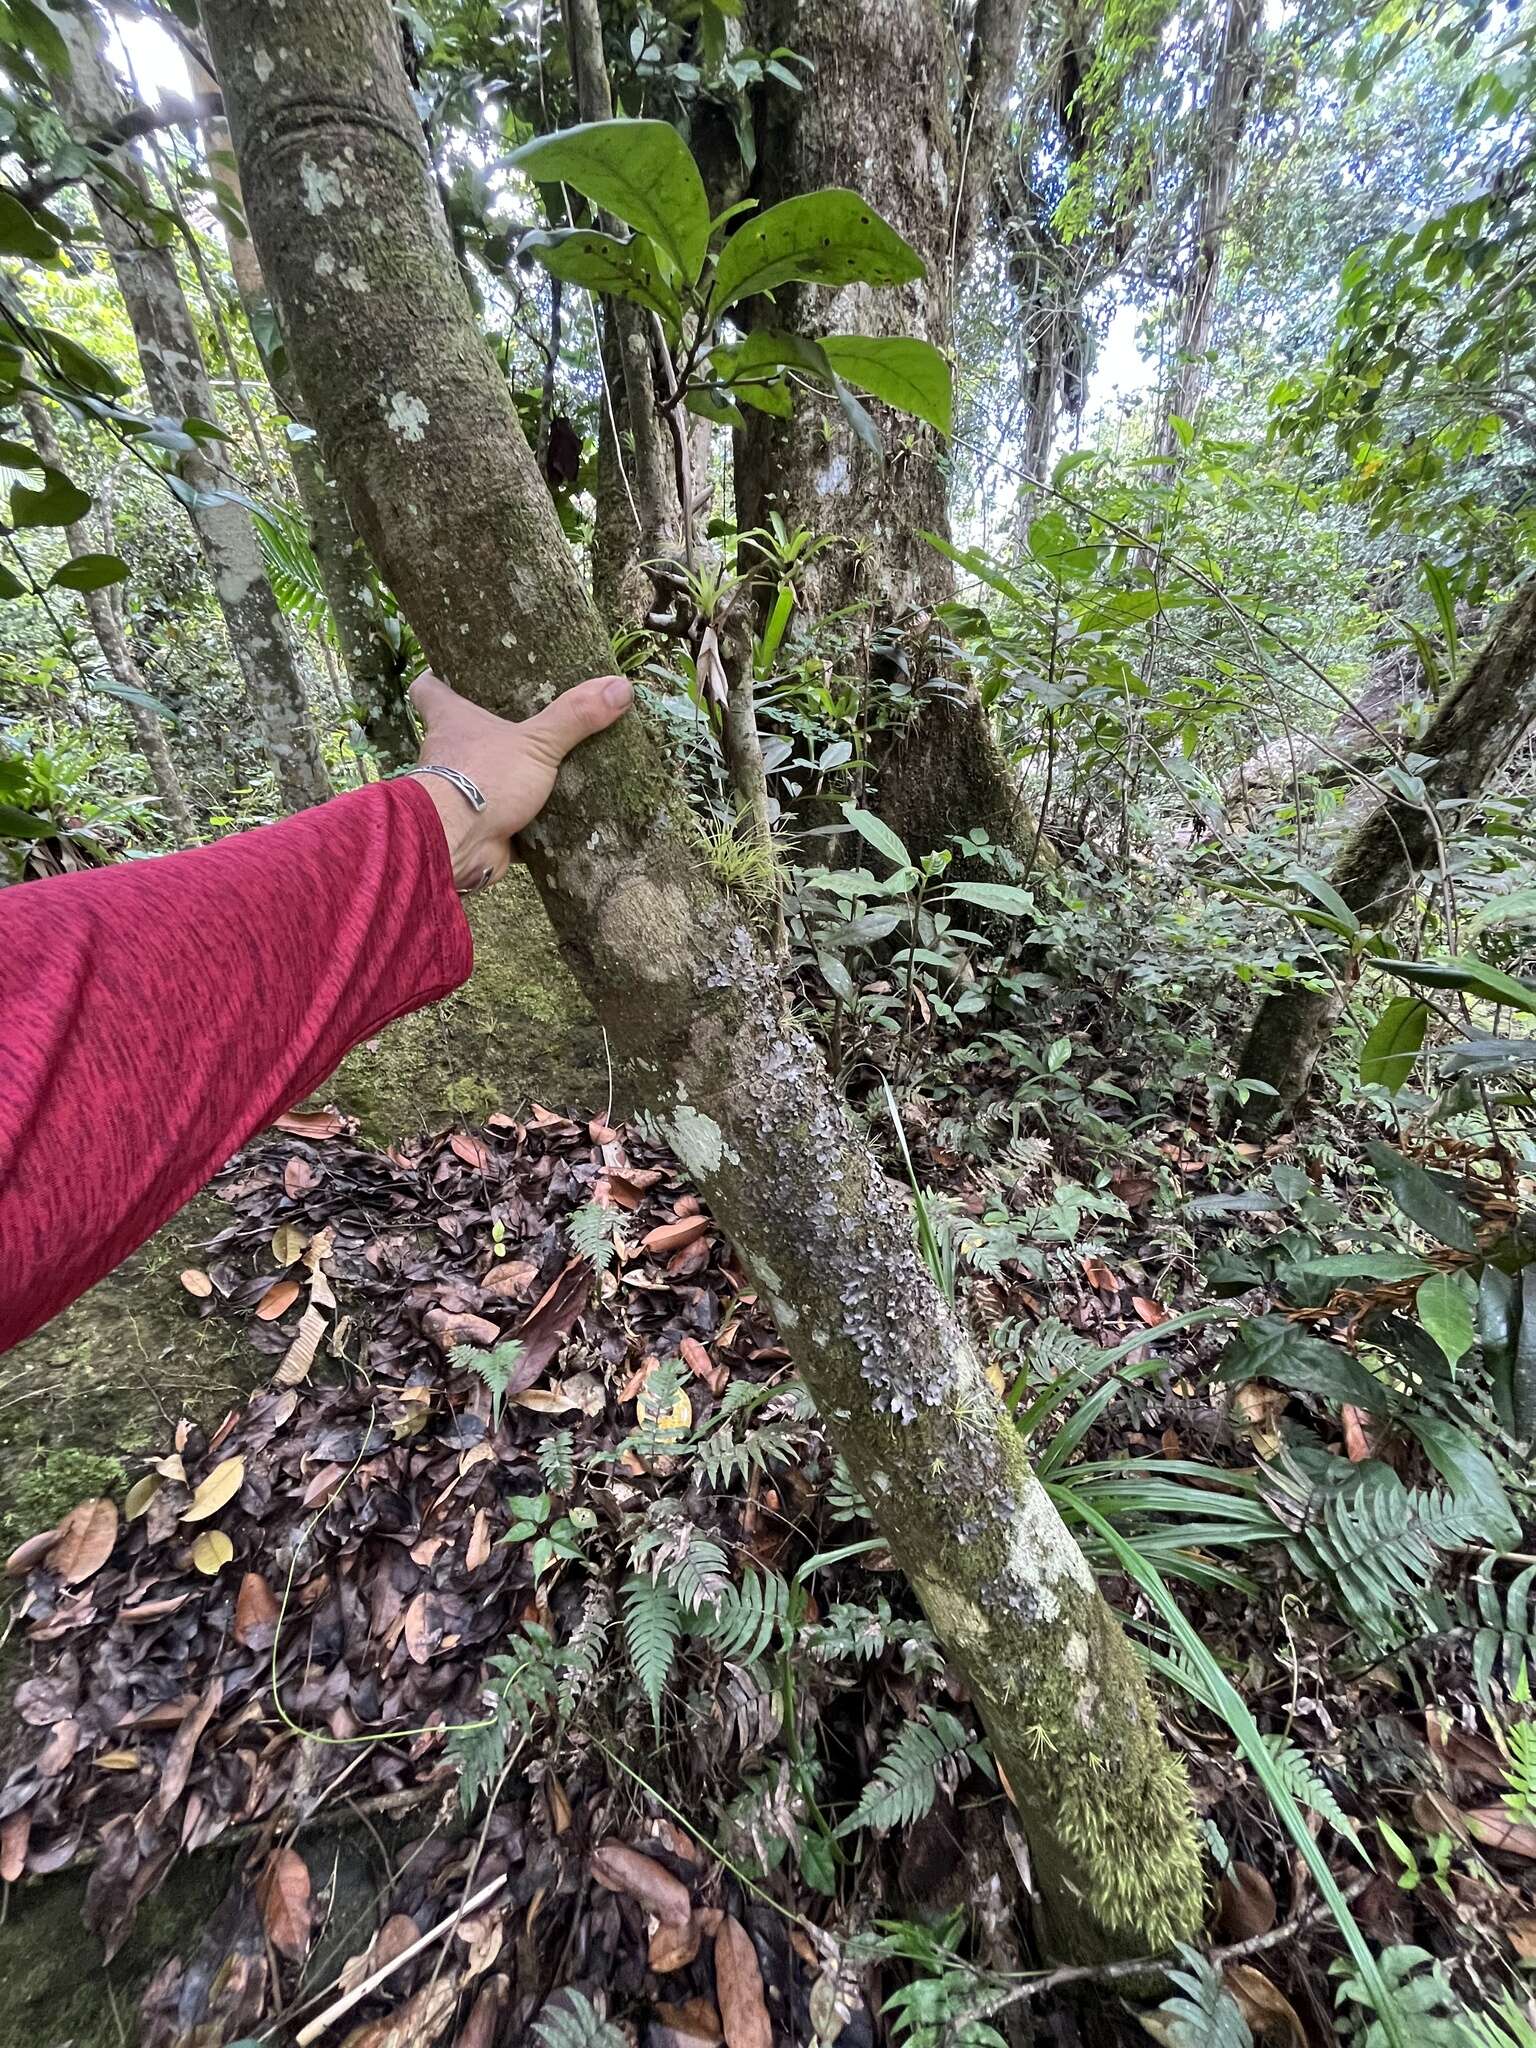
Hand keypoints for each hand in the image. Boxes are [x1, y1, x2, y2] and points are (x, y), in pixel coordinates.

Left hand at [408, 669, 632, 892]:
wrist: (459, 843)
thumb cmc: (483, 779)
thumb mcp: (537, 742)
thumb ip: (575, 716)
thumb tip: (619, 686)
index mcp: (451, 720)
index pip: (428, 688)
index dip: (438, 678)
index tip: (454, 673)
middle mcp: (447, 753)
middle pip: (457, 731)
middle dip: (485, 728)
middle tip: (522, 718)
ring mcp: (458, 792)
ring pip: (479, 776)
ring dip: (505, 776)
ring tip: (546, 766)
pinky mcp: (474, 826)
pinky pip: (498, 818)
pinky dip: (519, 819)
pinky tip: (549, 816)